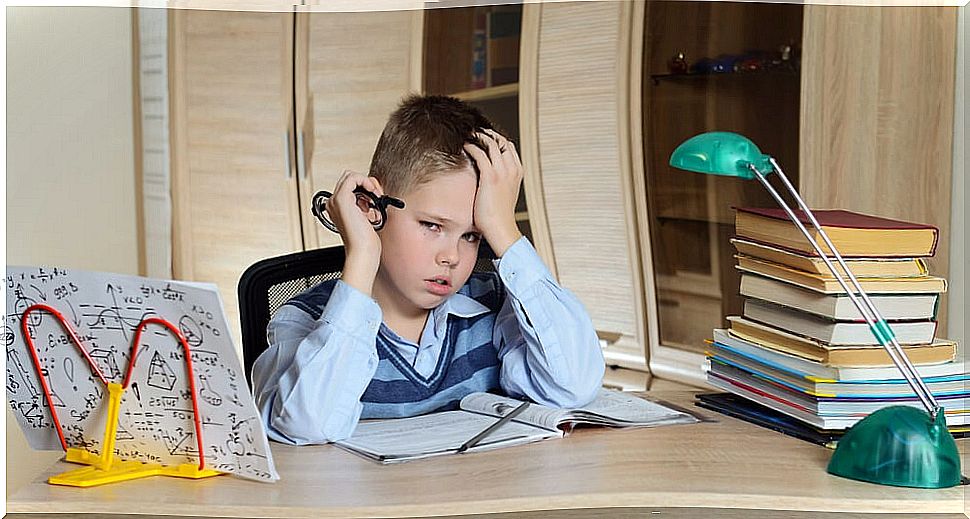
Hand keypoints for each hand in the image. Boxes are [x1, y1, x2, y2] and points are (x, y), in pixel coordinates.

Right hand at [326, 170, 383, 294]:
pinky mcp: (342, 199)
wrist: (362, 250)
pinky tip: (373, 194)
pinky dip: (366, 182)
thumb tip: (373, 194)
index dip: (365, 188)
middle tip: (377, 196)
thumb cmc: (365, 240)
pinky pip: (353, 177)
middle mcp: (333, 203)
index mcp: (337, 208)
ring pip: (351, 176)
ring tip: (375, 200)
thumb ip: (365, 205)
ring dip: (368, 184)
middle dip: (366, 183)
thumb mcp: (366, 218)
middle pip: (349, 178)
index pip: (349, 186)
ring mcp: (335, 200)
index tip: (375, 199)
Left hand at [464, 129, 522, 256]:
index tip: (484, 137)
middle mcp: (512, 169)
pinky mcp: (490, 177)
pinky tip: (464, 147)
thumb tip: (489, 177)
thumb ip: (500, 181)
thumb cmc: (499, 215)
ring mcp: (502, 172)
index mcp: (517, 171)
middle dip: (488, 133)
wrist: (500, 228)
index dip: (496, 138)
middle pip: (501, 141)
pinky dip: (472, 147)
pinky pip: (480, 154)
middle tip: (474, 132)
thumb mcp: (504, 193)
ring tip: (468, 135)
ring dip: (479, 136)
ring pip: (492, 143)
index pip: (508, 146)